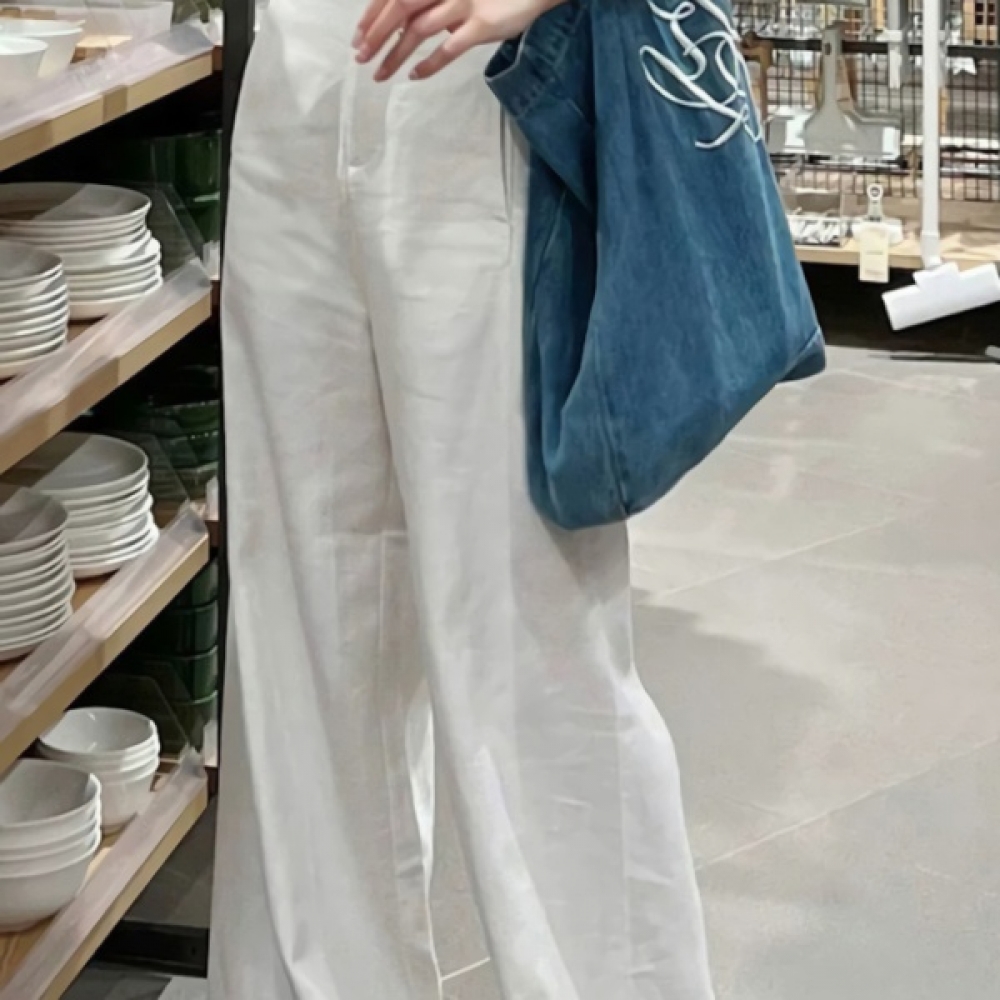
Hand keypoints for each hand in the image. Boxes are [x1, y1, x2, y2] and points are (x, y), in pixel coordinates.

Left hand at [353, 0, 560, 80]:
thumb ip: (433, 5)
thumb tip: (406, 25)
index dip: (372, 15)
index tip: (357, 37)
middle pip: (400, 9)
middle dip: (376, 35)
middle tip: (360, 58)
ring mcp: (463, 4)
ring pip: (419, 31)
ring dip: (395, 54)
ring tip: (380, 74)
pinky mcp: (482, 25)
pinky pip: (449, 49)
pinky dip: (429, 64)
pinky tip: (414, 77)